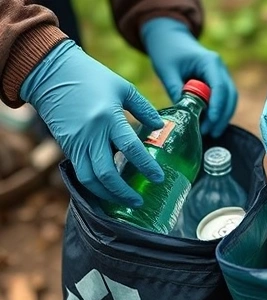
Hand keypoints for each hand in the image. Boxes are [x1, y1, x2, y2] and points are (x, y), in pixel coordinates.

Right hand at [21, 40, 164, 206]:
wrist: (50, 73)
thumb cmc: (91, 77)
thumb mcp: (123, 87)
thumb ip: (143, 108)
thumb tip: (160, 127)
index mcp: (109, 118)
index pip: (130, 148)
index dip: (146, 166)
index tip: (158, 178)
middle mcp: (91, 135)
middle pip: (106, 173)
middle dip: (123, 192)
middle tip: (139, 201)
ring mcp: (76, 143)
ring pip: (90, 179)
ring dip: (107, 195)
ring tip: (124, 202)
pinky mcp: (66, 147)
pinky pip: (80, 173)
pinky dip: (94, 186)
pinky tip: (108, 190)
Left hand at [141, 17, 236, 136]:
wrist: (170, 38)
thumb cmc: (167, 52)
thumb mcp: (167, 71)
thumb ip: (176, 90)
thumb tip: (183, 115)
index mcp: (210, 62)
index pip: (220, 87)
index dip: (217, 107)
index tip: (210, 123)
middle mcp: (220, 68)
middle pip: (230, 96)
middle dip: (222, 116)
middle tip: (210, 133)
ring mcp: (221, 74)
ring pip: (230, 99)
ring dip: (223, 116)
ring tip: (210, 132)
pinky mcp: (218, 82)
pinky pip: (225, 99)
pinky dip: (220, 112)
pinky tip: (210, 124)